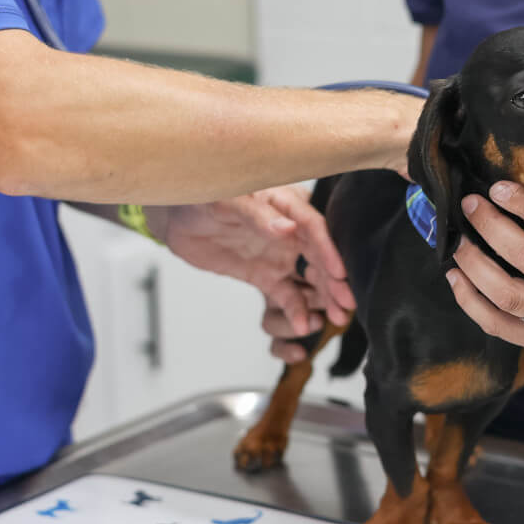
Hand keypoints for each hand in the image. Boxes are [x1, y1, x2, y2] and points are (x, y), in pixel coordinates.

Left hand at [151, 187, 354, 353]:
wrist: (177, 218)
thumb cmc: (203, 197)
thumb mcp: (227, 200)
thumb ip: (257, 215)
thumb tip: (288, 228)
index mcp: (285, 204)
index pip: (313, 226)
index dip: (328, 249)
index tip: (339, 272)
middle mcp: (290, 231)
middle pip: (319, 257)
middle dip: (335, 281)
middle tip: (346, 304)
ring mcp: (281, 255)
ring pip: (310, 279)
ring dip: (324, 299)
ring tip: (336, 319)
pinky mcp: (267, 276)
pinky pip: (288, 296)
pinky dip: (296, 311)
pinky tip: (303, 326)